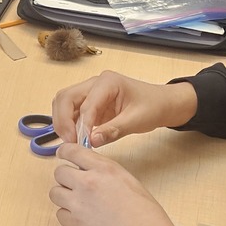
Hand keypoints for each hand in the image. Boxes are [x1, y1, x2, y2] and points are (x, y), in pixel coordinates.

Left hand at [50, 143, 191, 225]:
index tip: (64, 156)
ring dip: (64, 197)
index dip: (65, 153)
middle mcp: (87, 182)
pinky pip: (60, 215)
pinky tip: (82, 220)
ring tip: (79, 205)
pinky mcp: (74, 224)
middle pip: (59, 172)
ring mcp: (78, 204)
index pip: (72, 151)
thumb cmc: (147, 215)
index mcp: (104, 168)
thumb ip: (106, 174)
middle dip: (66, 178)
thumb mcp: (128, 182)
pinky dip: (68, 216)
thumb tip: (91, 173)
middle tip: (76, 186)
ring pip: (55, 193)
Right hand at [51, 70, 197, 147]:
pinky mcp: (90, 104)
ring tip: (71, 142)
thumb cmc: (153, 106)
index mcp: (108, 82)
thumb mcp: (137, 120)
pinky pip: (71, 112)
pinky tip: (75, 139)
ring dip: (63, 123)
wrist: (162, 104)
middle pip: (66, 98)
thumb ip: (113, 130)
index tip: (82, 143)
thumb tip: (91, 141)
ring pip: (64, 104)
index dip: (82, 125)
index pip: (86, 104)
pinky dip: (69, 125)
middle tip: (70, 143)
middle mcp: (95, 83)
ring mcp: (90, 93)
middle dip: (63, 121)